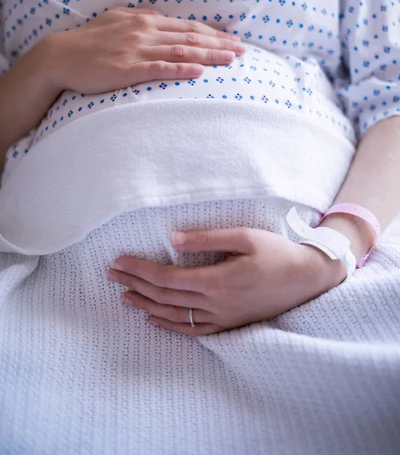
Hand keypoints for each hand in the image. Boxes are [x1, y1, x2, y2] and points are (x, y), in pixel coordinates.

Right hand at [47, 6, 243, 93]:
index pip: (187, 26)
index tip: (233, 39)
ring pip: (181, 51)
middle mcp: (145, 31)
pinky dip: (181, 70)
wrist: (59, 56)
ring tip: (231, 60)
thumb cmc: (89, 40)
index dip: (213, 33)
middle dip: (220, 43)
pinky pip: (159, 69)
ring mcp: (137, 50)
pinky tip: (200, 72)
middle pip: (190, 37)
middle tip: (243, 50)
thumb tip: (159, 15)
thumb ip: (140, 17)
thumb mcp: (116, 19)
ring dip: (209, 55)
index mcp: (144, 20)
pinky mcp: (127, 69)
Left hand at [107, 226, 345, 334]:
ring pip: (174, 316)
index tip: (119, 262)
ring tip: (124, 298)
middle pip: (165, 297)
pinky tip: (154, 319)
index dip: (139, 270)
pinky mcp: (229, 324)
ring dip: (146, 306)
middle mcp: (215, 304)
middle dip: (135, 285)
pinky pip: (193, 331)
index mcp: (217, 280)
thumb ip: (207, 238)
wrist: (307, 279)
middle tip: (111, 276)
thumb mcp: (244, 236)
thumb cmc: (277, 252)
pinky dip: (170, 325)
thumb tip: (172, 239)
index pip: (166, 278)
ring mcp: (222, 318)